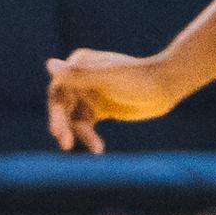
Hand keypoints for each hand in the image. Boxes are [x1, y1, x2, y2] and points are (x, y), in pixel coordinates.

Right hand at [44, 47, 183, 149]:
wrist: (166, 86)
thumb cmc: (138, 78)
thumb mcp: (107, 78)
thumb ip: (78, 74)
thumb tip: (49, 65)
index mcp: (79, 65)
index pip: (58, 90)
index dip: (56, 112)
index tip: (57, 131)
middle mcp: (80, 79)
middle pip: (64, 107)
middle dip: (64, 125)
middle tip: (65, 144)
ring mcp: (90, 95)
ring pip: (75, 119)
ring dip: (80, 134)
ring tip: (96, 148)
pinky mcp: (100, 109)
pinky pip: (87, 126)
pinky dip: (89, 138)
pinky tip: (97, 149)